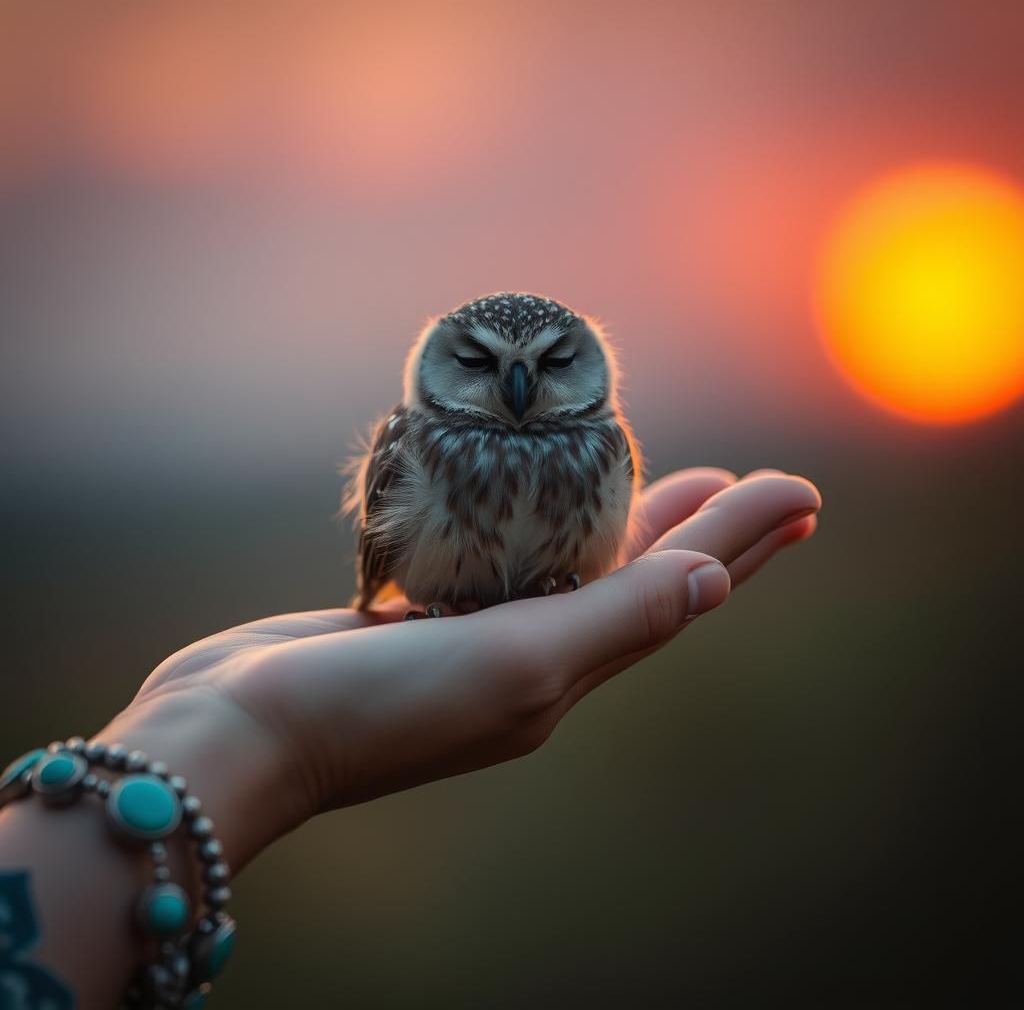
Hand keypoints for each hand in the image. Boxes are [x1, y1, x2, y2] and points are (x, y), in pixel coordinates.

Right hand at [96, 468, 820, 870]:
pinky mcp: (425, 615)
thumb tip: (715, 586)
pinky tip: (545, 507)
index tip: (801, 491)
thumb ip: (614, 624)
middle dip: (705, 533)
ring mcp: (478, 637)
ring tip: (676, 483)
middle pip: (644, 581)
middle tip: (756, 486)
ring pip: (579, 569)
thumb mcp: (513, 667)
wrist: (239, 734)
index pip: (678, 594)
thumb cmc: (374, 708)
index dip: (743, 542)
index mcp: (566, 673)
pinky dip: (543, 530)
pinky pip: (507, 563)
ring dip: (633, 527)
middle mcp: (533, 658)